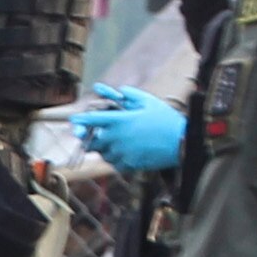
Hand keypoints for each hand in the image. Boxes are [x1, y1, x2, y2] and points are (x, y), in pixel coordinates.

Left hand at [70, 84, 185, 175]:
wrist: (181, 142)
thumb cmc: (165, 119)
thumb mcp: (148, 101)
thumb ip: (129, 95)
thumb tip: (118, 91)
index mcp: (120, 121)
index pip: (92, 121)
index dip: (81, 121)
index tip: (75, 120)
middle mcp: (117, 138)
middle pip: (93, 141)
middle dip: (92, 137)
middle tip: (97, 134)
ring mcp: (122, 154)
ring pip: (103, 154)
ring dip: (105, 149)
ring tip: (116, 142)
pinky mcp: (129, 165)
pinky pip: (115, 164)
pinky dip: (116, 159)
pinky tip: (125, 152)